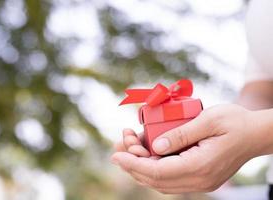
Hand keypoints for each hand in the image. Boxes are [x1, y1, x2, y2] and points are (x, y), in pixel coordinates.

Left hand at [111, 104, 269, 193]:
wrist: (255, 134)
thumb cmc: (235, 122)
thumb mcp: (208, 120)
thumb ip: (180, 134)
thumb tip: (154, 146)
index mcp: (200, 166)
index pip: (158, 172)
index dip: (133, 164)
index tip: (116, 155)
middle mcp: (198, 179)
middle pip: (155, 179)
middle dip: (133, 163)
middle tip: (120, 144)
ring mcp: (199, 181)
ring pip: (160, 179)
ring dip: (141, 164)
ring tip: (130, 143)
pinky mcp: (198, 176)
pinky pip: (169, 175)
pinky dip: (153, 165)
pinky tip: (146, 149)